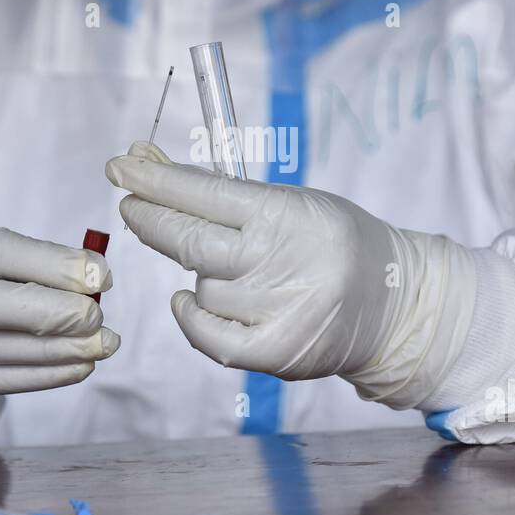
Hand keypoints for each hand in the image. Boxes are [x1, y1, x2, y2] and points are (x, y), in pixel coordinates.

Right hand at [0, 224, 118, 425]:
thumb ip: (30, 258)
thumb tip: (93, 276)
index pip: (0, 252)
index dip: (53, 264)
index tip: (99, 275)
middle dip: (54, 313)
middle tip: (96, 315)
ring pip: (3, 351)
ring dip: (63, 350)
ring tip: (104, 343)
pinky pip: (7, 381)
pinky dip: (50, 375)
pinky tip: (82, 364)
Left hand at [106, 142, 476, 407]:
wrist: (393, 303)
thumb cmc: (332, 242)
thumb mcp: (291, 202)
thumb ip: (224, 192)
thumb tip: (148, 162)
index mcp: (287, 216)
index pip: (205, 194)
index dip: (156, 180)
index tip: (121, 166)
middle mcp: (281, 263)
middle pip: (190, 241)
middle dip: (151, 218)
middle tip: (130, 201)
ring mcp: (277, 311)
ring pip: (201, 286)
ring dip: (199, 272)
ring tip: (233, 266)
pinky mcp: (274, 352)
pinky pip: (208, 335)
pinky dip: (192, 316)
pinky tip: (189, 301)